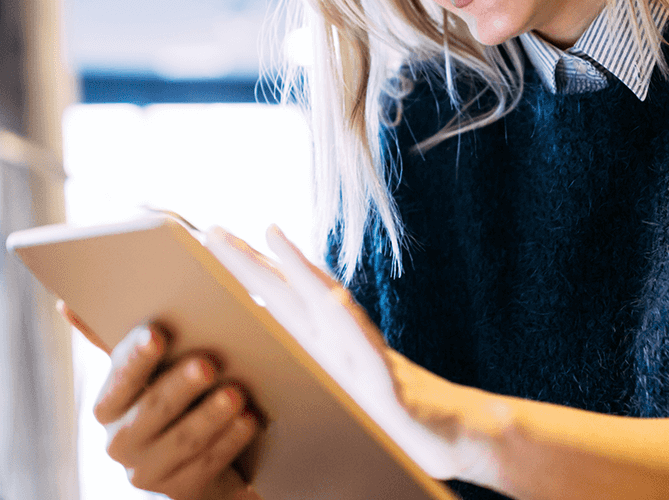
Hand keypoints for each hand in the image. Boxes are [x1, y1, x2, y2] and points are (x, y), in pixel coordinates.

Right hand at [59, 304, 261, 499]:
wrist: (193, 459)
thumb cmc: (168, 398)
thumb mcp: (145, 371)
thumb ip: (113, 339)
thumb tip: (64, 305)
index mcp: (108, 406)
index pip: (119, 378)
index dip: (137, 357)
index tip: (157, 333)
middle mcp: (120, 441)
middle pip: (152, 409)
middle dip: (181, 385)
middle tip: (208, 363)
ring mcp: (147, 471)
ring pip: (183, 439)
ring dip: (211, 415)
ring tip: (236, 393)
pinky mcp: (178, 490)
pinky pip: (207, 464)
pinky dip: (229, 440)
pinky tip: (248, 420)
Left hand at [205, 227, 491, 482]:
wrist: (455, 437)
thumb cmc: (396, 413)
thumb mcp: (343, 391)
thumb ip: (314, 367)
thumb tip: (270, 349)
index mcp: (330, 347)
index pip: (285, 302)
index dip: (253, 270)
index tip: (218, 243)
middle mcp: (346, 344)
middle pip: (293, 294)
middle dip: (252, 262)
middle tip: (213, 231)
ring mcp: (369, 362)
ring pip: (330, 307)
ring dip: (301, 270)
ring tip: (272, 235)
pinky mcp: (392, 390)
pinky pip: (369, 355)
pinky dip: (351, 327)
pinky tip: (333, 304)